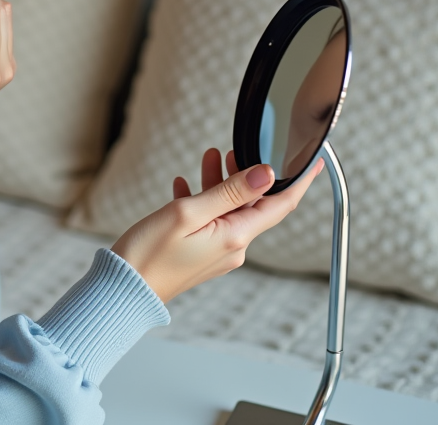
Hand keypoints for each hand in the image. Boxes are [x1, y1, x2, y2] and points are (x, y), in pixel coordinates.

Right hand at [111, 149, 322, 302]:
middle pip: (252, 203)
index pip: (281, 205)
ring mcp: (217, 252)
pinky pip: (211, 222)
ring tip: (210, 157)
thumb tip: (265, 174)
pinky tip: (184, 186)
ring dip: (221, 183)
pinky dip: (202, 200)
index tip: (313, 162)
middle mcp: (233, 247)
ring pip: (229, 210)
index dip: (299, 181)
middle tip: (235, 149)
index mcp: (236, 236)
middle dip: (246, 174)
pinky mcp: (201, 254)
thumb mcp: (188, 213)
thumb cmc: (150, 254)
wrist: (125, 288)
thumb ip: (228, 192)